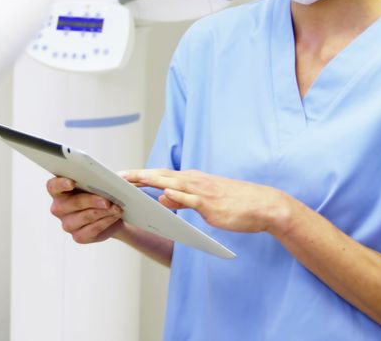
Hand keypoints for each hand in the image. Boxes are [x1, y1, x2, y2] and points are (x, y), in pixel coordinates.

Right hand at [46, 176, 124, 243]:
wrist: (114, 211)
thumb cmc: (103, 192)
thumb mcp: (104, 181)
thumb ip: (102, 177)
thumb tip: (112, 179)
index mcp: (60, 190)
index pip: (53, 186)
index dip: (60, 184)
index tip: (72, 182)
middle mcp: (60, 208)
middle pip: (70, 203)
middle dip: (90, 201)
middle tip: (106, 200)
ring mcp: (68, 224)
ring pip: (83, 217)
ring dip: (102, 212)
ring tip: (116, 207)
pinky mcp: (79, 236)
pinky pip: (91, 230)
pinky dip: (105, 222)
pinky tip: (114, 216)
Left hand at [121, 169, 291, 233]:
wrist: (264, 206)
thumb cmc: (237, 204)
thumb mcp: (206, 202)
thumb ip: (183, 201)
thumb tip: (162, 199)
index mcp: (193, 180)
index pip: (162, 175)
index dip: (141, 175)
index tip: (122, 175)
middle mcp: (195, 181)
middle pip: (160, 175)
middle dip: (137, 175)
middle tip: (116, 176)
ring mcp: (202, 192)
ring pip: (170, 182)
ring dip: (148, 180)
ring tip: (129, 181)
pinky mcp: (210, 204)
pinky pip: (188, 198)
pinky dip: (173, 195)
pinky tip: (160, 196)